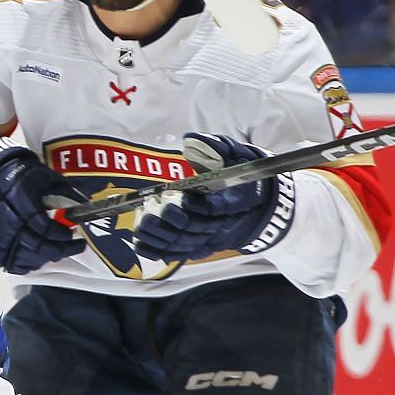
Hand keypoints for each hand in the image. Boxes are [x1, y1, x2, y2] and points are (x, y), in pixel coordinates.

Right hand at [0, 138, 86, 274]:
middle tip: (72, 247)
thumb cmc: (19, 172)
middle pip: (30, 242)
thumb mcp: (44, 175)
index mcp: (18, 194)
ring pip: (15, 254)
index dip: (59, 233)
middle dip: (55, 249)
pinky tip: (32, 260)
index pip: (40, 224)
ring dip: (38, 258)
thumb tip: (81, 209)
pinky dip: (17, 263)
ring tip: (54, 254)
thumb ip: (63, 192)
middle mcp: (2, 213)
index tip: (71, 234)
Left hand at [131, 132, 293, 261]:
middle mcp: (221, 225)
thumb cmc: (239, 174)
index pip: (210, 210)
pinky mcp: (198, 247)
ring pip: (181, 245)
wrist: (255, 203)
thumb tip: (190, 139)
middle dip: (167, 217)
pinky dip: (156, 251)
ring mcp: (209, 239)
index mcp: (232, 202)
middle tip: (152, 203)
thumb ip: (215, 147)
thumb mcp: (235, 154)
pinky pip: (176, 255)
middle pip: (192, 229)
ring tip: (142, 217)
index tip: (172, 191)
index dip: (189, 204)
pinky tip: (140, 242)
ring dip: (157, 234)